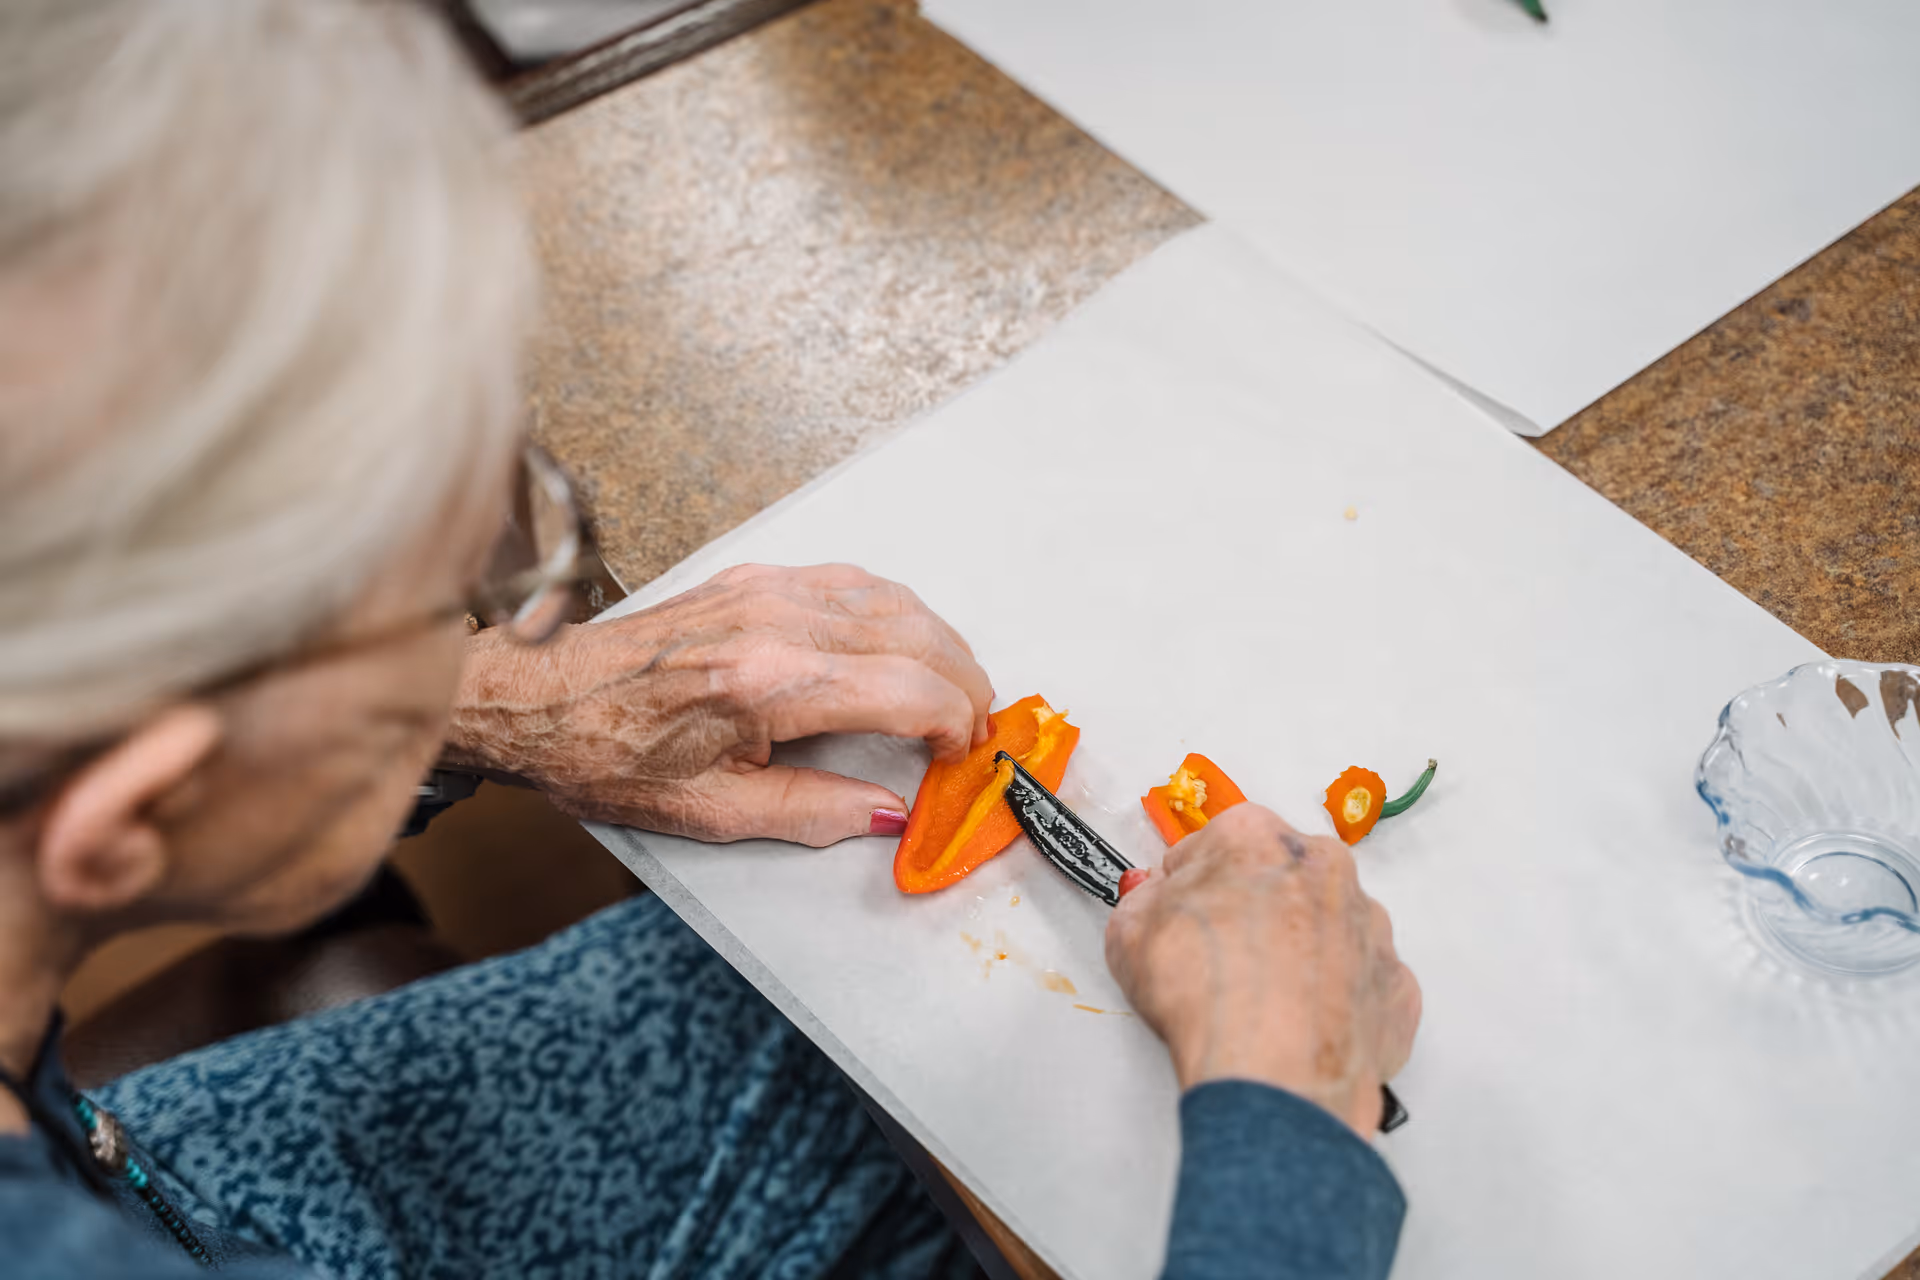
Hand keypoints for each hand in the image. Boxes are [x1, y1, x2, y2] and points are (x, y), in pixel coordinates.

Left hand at [441, 564, 992, 845]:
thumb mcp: (711, 812)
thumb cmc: (606, 754)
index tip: (960, 755)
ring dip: (937, 643)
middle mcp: (776, 621)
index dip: (956, 725)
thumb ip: (813, 812)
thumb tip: (887, 815)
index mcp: (769, 683)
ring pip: (892, 599)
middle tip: (974, 728)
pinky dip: (893, 613)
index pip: (909, 690)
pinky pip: (850, 582)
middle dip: (964, 683)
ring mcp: (765, 589)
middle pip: (917, 636)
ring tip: (950, 689)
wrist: (536, 698)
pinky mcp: (752, 577)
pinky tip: (897, 646)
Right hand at [1105, 804, 1420, 1135]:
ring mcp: (1368, 925)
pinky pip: (1363, 980)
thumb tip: (1155, 904)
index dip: (1192, 882)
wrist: (1273, 1073)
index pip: (1217, 842)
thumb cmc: (1209, 998)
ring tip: (1263, 1000)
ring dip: (1301, 950)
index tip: (1183, 910)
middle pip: (1282, 877)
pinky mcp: (1395, 982)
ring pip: (1330, 925)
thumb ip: (1145, 902)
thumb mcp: (1129, 933)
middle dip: (1254, 908)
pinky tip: (1302, 1025)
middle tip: (1222, 959)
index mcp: (1258, 839)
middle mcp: (1323, 869)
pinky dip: (1337, 999)